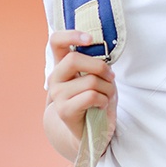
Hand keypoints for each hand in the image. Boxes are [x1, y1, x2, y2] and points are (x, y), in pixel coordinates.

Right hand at [46, 30, 117, 150]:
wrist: (89, 131)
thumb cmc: (95, 100)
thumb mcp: (96, 77)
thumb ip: (94, 65)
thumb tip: (102, 56)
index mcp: (62, 65)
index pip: (56, 41)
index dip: (71, 35)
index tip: (90, 39)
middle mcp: (55, 78)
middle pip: (74, 59)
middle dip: (100, 67)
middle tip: (110, 77)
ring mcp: (57, 94)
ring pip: (89, 81)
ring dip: (107, 88)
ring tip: (107, 96)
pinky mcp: (64, 110)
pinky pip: (91, 96)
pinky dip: (103, 100)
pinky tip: (101, 105)